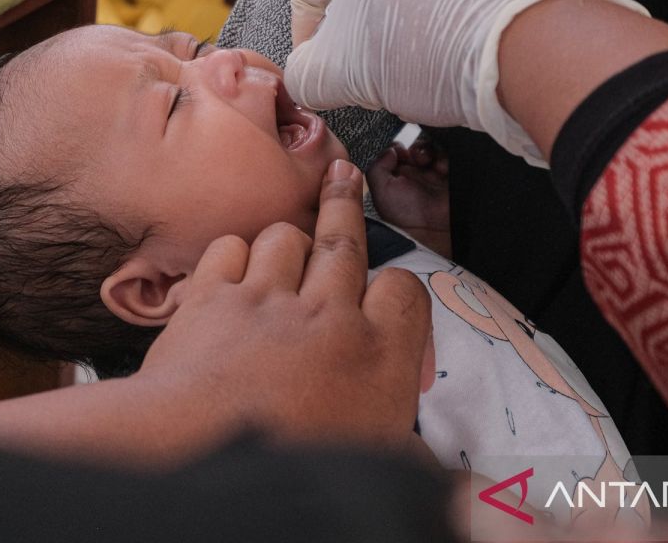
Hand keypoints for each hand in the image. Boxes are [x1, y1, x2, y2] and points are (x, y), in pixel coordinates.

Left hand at [140, 160, 434, 455]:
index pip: (406, 292)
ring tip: (290, 235)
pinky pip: (229, 248)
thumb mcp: (375, 469)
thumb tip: (470, 492)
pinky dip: (232, 256)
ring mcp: (266, 300)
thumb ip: (418, 462)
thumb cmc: (289, 466)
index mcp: (376, 355)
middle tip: (344, 176)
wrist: (196, 455)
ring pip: (285, 237)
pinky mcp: (211, 298)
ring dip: (287, 241)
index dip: (398, 292)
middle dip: (345, 204)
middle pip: (344, 240)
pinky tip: (233, 270)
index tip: (389, 298)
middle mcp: (326, 316)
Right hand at [285, 0, 647, 165]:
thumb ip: (304, 75)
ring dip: (394, 32)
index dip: (304, 17)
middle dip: (353, 29)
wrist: (523, 48)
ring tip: (401, 74)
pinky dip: (434, 27)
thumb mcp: (339, 74)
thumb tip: (306, 79)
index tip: (313, 56)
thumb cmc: (422, 48)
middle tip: (356, 71)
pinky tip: (441, 64)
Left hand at [367, 135, 450, 257]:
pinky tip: (439, 166)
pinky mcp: (454, 173)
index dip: (396, 148)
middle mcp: (417, 175)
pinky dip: (444, 155)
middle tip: (411, 157)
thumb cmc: (406, 218)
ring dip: (427, 150)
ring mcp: (436, 174)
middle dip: (413, 148)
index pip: (396, 153)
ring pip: (432, 148)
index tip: (396, 151)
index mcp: (398, 178)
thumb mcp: (381, 191)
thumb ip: (378, 166)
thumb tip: (390, 149)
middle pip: (415, 148)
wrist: (435, 232)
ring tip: (424, 161)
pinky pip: (450, 154)